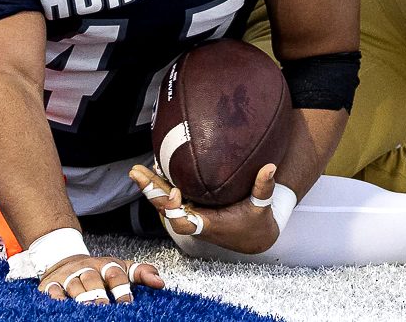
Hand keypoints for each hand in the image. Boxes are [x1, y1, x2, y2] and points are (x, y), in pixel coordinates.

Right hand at [38, 253, 162, 304]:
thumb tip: (160, 282)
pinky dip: (56, 298)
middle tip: (105, 307)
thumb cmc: (98, 270)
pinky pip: (52, 291)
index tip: (128, 302)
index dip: (122, 288)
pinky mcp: (50, 285)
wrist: (64, 260)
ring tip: (86, 309)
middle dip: (99, 294)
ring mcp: (68, 276)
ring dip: (79, 297)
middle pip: (92, 279)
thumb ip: (141, 273)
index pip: (115, 274)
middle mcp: (86, 269)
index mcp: (105, 265)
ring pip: (73, 285)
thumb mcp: (121, 268)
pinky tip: (62, 306)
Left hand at [130, 162, 280, 254]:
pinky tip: (152, 169)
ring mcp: (191, 214)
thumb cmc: (256, 223)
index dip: (174, 209)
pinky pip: (172, 197)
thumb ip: (263, 187)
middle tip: (136, 173)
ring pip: (165, 203)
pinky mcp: (192, 208)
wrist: (253, 238)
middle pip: (165, 210)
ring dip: (151, 187)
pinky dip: (161, 185)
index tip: (175, 192)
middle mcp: (195, 221)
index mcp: (208, 224)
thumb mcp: (262, 207)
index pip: (183, 223)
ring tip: (137, 170)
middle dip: (151, 192)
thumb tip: (269, 167)